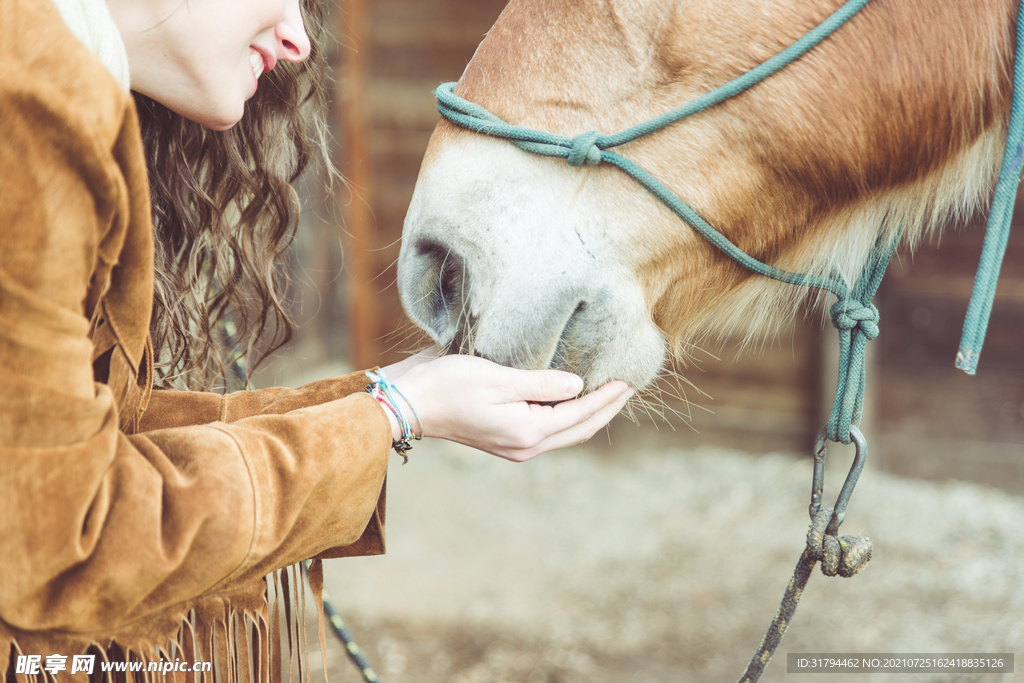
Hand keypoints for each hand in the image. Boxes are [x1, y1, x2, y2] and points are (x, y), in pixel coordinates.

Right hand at [380, 352, 632, 461]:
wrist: (409, 402)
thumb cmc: (449, 385)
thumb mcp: (499, 378)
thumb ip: (542, 383)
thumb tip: (578, 386)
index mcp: (527, 432)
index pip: (580, 414)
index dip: (607, 398)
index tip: (629, 380)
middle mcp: (525, 446)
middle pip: (579, 429)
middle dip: (606, 409)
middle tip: (628, 387)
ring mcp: (514, 445)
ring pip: (565, 432)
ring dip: (588, 413)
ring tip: (607, 393)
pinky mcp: (504, 437)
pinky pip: (548, 430)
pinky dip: (567, 416)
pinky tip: (572, 398)